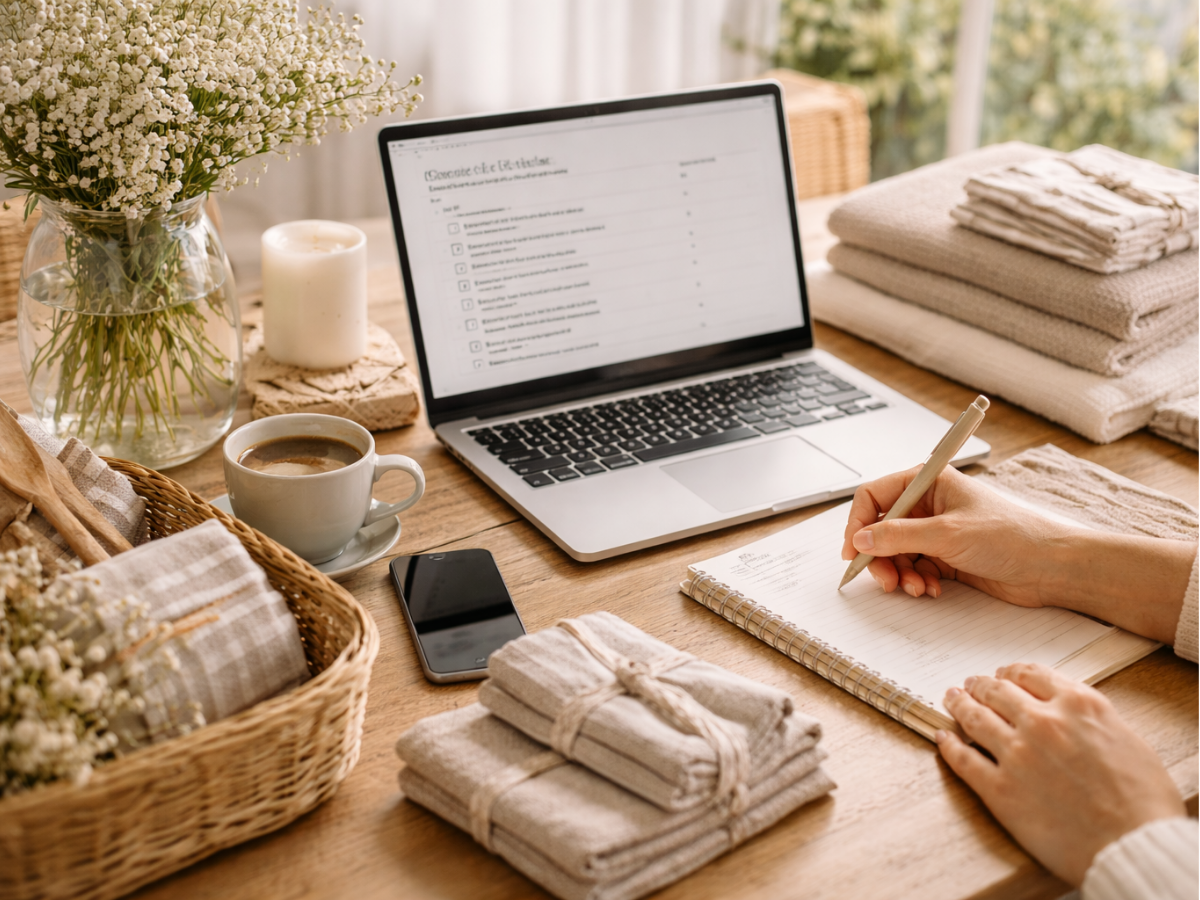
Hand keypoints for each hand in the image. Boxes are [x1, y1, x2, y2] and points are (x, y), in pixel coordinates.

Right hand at [839, 465, 1073, 605]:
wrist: (1052, 567)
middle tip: (884, 580)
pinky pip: (913, 569)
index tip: (853, 551)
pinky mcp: (946, 557)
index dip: (858, 523)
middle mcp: (929, 505)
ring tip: (915, 588)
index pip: (875, 496)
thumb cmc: (1013, 536)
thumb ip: (898, 536)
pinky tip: (930, 590)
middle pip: (881, 529)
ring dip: (899, 573)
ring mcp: (937, 532)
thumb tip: (861, 539)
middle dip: (879, 557)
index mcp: (929, 482)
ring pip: (895, 553)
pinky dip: (915, 581)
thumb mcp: (948, 534)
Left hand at [937, 663, 1183, 885]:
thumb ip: (1091, 719)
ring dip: (959, 704)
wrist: (1134, 847)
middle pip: (997, 691)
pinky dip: (949, 745)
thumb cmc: (1143, 803)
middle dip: (980, 684)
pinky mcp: (999, 790)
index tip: (1001, 674)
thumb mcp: (1127, 739)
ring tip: (951, 698)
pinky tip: (943, 738)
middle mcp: (1042, 722)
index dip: (1010, 672)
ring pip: (974, 717)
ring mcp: (1016, 754)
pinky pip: (963, 760)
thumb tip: (1071, 714)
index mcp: (1078, 705)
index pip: (1030, 674)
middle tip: (971, 684)